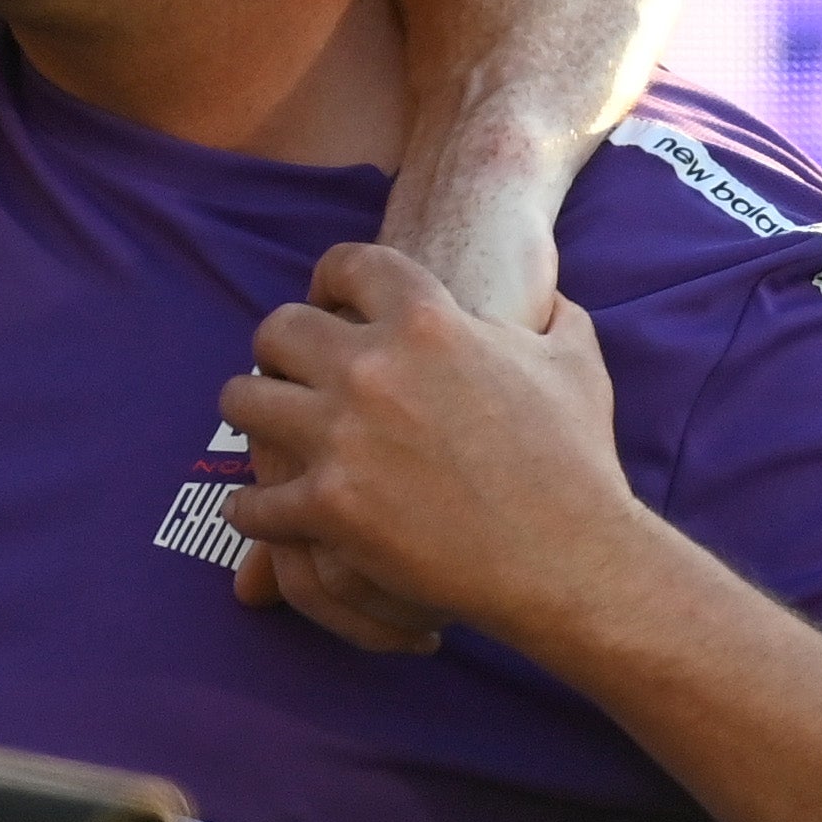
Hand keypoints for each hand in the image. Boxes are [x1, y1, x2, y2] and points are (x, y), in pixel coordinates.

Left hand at [219, 240, 645, 655]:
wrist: (571, 556)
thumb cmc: (578, 461)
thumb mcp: (575, 362)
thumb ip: (552, 316)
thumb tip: (545, 300)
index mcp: (427, 321)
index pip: (348, 265)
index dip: (331, 278)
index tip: (326, 298)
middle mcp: (372, 368)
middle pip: (278, 330)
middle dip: (279, 348)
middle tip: (285, 369)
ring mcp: (342, 436)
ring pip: (243, 401)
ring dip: (251, 412)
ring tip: (263, 427)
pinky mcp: (329, 505)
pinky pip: (252, 499)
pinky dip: (252, 508)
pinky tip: (263, 509)